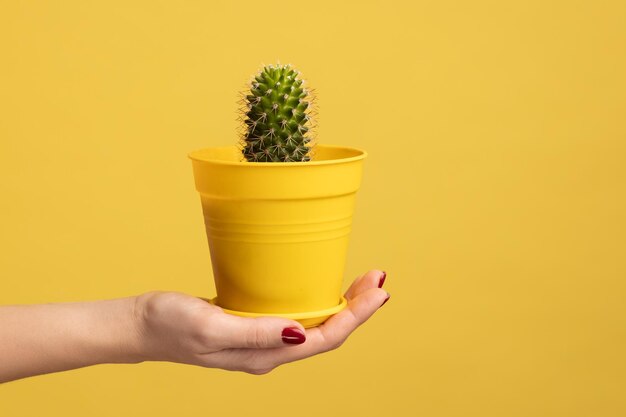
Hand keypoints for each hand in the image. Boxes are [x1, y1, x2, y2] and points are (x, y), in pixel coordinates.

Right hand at [134, 270, 389, 373]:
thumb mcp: (211, 327)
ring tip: (362, 282)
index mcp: (265, 356)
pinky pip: (296, 316)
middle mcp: (270, 352)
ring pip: (315, 325)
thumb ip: (256, 332)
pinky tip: (320, 286)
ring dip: (342, 305)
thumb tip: (300, 331)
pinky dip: (316, 300)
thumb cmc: (170, 324)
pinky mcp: (253, 325)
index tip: (377, 291)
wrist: (141, 325)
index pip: (324, 340)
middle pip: (327, 333)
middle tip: (378, 279)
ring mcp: (262, 340)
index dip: (355, 317)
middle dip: (357, 309)